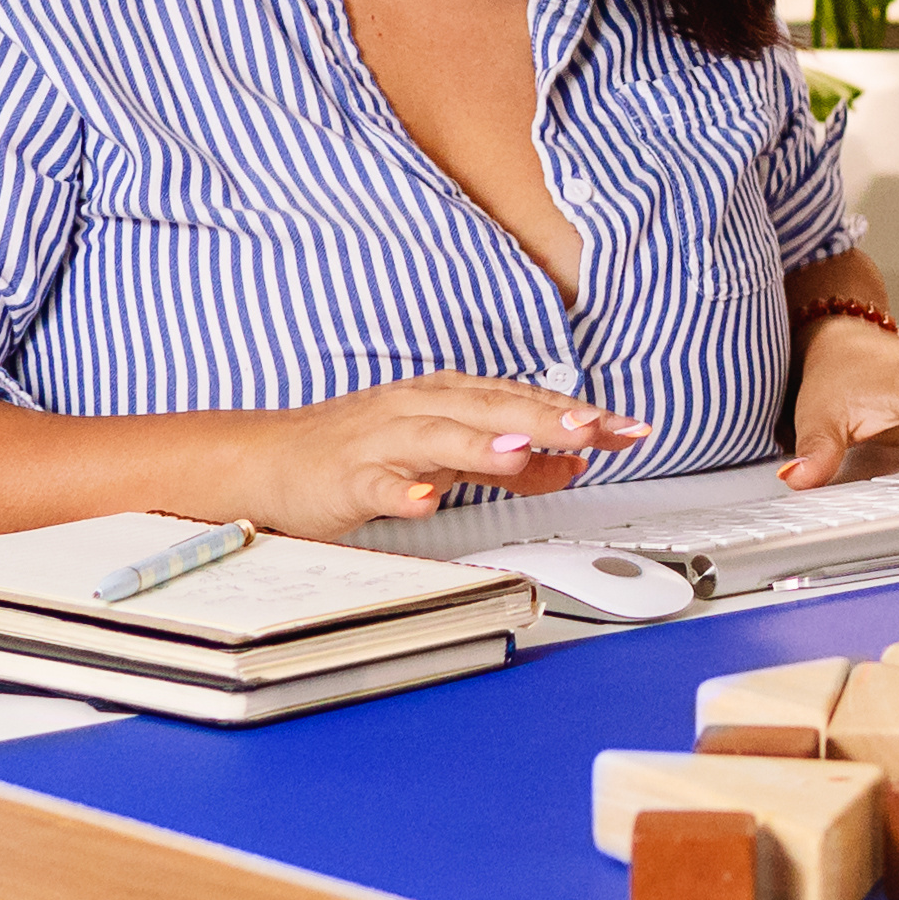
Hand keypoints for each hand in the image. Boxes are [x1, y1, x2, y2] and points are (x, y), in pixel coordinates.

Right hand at [237, 375, 647, 533]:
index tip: (628, 428)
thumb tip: (572, 460)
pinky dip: (400, 492)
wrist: (270, 459)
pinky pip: (377, 484)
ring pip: (437, 437)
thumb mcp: (444, 452)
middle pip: (491, 409)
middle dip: (546, 419)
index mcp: (446, 398)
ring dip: (480, 444)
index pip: (523, 400)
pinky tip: (422, 501)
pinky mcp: (345, 476)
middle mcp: (418, 408)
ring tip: (519, 454)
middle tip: (594, 430)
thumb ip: (507, 458)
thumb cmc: (359, 451)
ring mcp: (380, 440)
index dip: (577, 414)